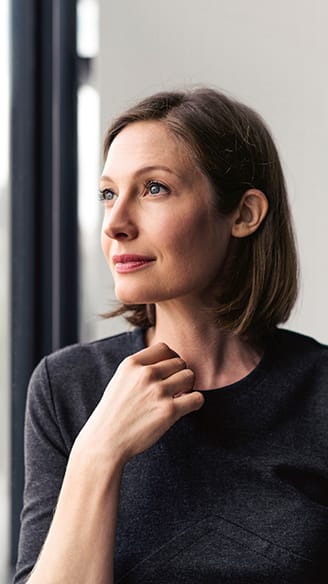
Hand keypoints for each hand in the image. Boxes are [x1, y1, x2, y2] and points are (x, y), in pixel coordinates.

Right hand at [76, 343, 203, 466]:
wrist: (105, 441)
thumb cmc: (113, 413)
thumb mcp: (120, 380)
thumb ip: (140, 368)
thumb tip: (168, 361)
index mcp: (132, 364)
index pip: (164, 348)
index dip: (170, 359)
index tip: (168, 372)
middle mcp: (145, 374)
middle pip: (179, 362)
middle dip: (179, 375)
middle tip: (173, 389)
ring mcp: (158, 392)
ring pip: (189, 377)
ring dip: (188, 387)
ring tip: (178, 397)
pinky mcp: (169, 411)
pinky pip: (197, 398)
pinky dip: (195, 402)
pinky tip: (185, 408)